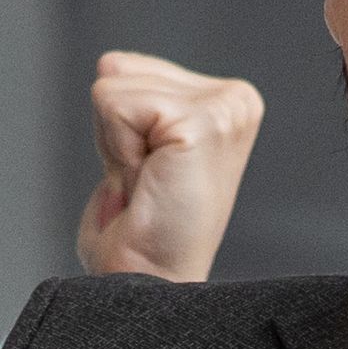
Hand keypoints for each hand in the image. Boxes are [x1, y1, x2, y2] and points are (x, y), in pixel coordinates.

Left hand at [78, 50, 265, 280]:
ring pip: (113, 84)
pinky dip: (117, 151)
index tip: (147, 175)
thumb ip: (128, 98)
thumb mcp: (134, 147)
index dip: (118, 128)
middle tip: (147, 184)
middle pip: (118, 69)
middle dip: (115, 133)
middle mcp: (237, 99)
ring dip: (115, 146)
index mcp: (225, 101)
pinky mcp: (205, 123)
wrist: (151, 286)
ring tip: (149, 186)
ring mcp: (226, 109)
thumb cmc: (143, 235)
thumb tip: (110, 62)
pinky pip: (115, 106)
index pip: (127, 68)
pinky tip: (149, 184)